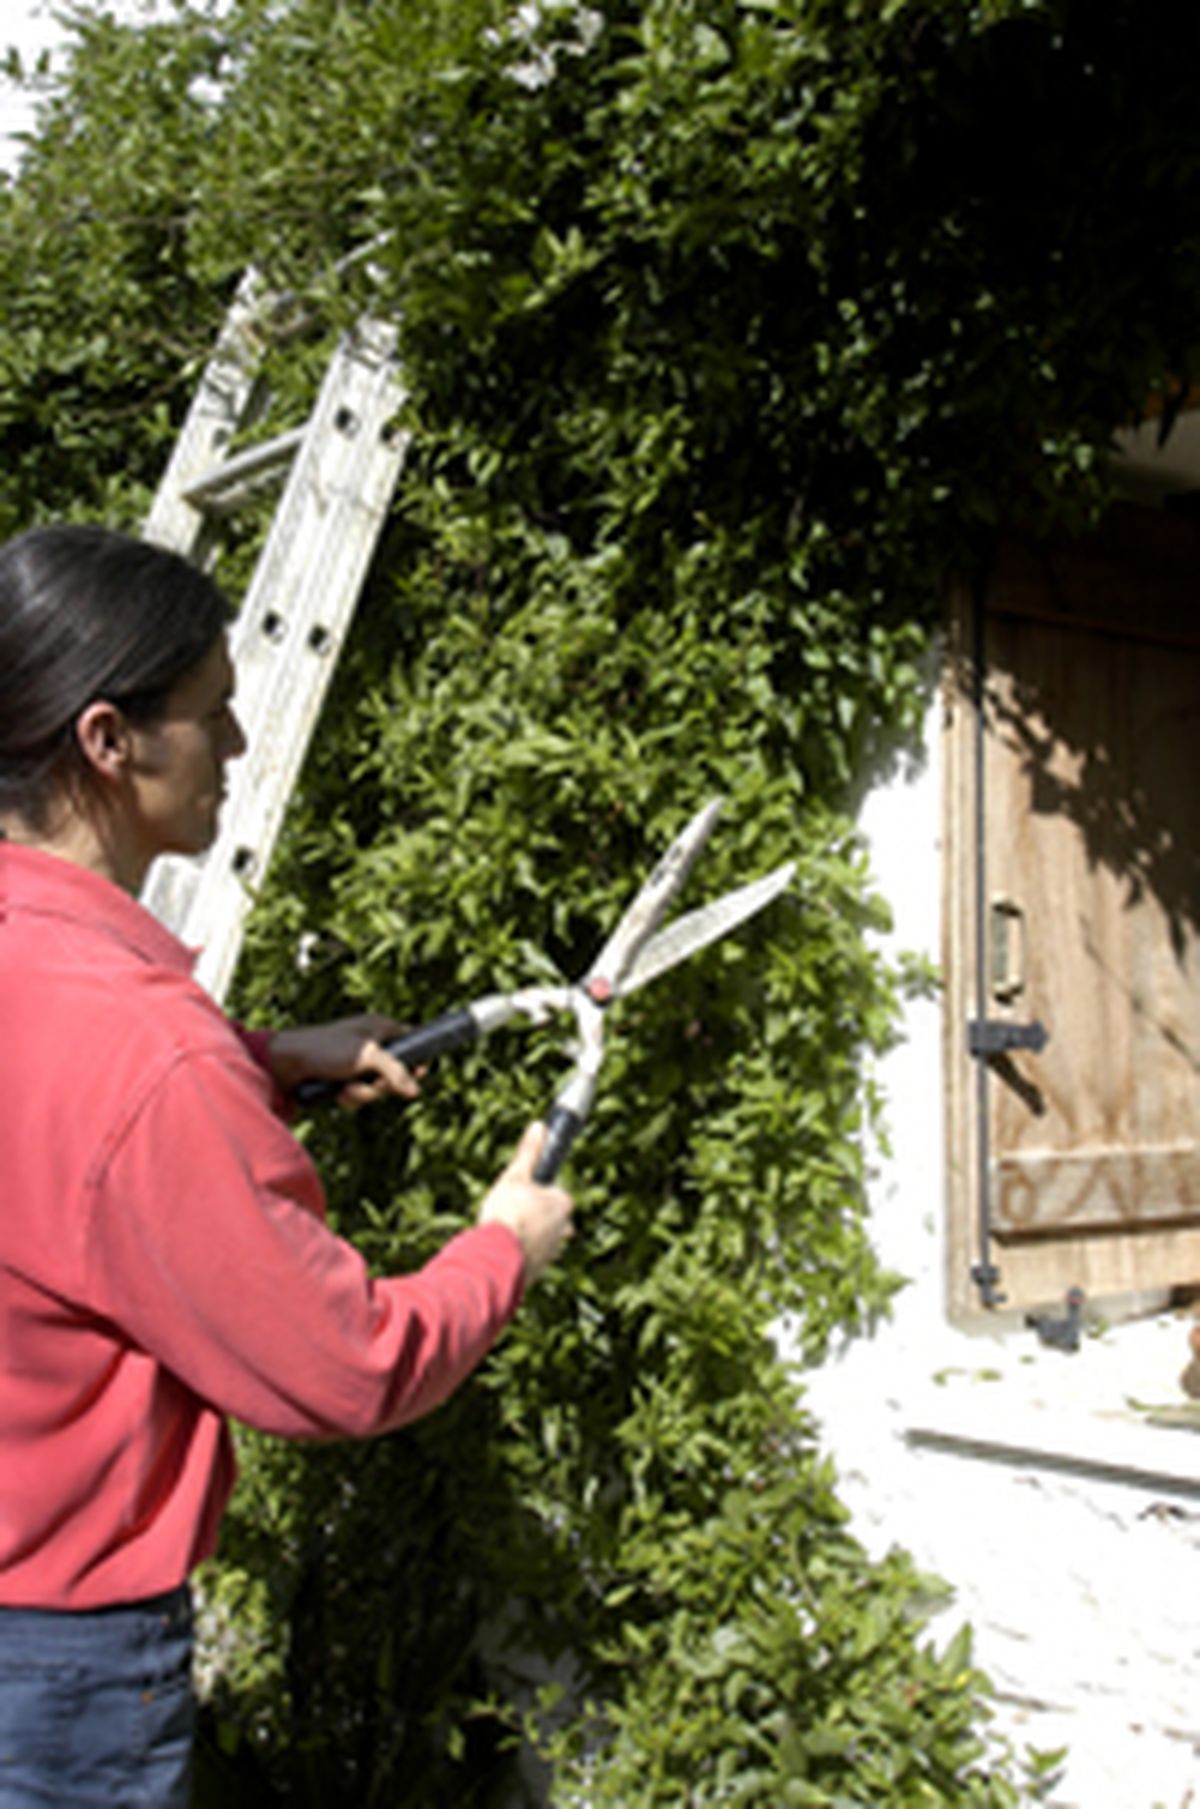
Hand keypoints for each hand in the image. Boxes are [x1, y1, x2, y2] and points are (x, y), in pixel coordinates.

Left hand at [267, 1014, 420, 1110]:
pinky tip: (338, 1094)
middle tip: (373, 1084)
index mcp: (378, 1027)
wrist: (285, 1064)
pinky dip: (351, 1098)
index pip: (411, 1039)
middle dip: (383, 1085)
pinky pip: (360, 1094)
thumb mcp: (365, 1056)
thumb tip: (415, 1089)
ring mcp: (356, 1063)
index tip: (417, 1074)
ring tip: (347, 1090)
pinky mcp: (344, 1079)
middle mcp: (370, 1044)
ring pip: (377, 1087)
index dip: (417, 1059)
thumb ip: (394, 1071)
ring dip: (364, 1094)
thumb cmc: (324, 1049)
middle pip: (396, 1071)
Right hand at [479, 1123, 574, 1285]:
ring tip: (505, 1235)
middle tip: (510, 1213)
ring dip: (527, 1238)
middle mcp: (563, 1230)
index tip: (520, 1194)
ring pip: (542, 1240)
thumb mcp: (516, 1175)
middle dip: (534, 1217)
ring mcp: (552, 1253)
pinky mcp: (538, 1271)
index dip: (536, 1193)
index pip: (556, 1194)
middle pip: (551, 1219)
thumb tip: (540, 1126)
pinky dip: (520, 1255)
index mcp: (563, 1204)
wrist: (497, 1257)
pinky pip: (531, 1259)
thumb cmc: (508, 1212)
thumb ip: (529, 1152)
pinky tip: (504, 1251)